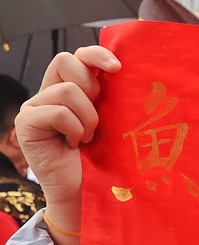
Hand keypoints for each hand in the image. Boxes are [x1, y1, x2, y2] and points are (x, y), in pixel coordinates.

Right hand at [20, 46, 115, 223]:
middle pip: (66, 61)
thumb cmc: (103, 156)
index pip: (78, 55)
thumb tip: (126, 72)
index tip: (118, 68)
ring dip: (87, 117)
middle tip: (97, 114)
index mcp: (71, 87)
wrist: (86, 189)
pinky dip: (74, 129)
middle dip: (90, 86)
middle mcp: (49, 92)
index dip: (96, 54)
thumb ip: (109, 96)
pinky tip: (74, 145)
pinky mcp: (25, 122)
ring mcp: (34, 106)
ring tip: (87, 137)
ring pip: (67, 91)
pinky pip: (57, 112)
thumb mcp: (110, 120)